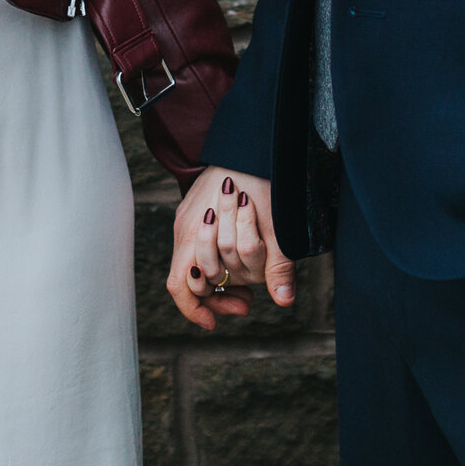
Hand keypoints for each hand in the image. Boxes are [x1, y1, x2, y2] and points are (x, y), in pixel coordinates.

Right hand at [166, 166, 295, 330]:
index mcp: (195, 234)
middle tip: (245, 303)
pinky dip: (218, 260)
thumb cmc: (261, 180)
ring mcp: (187, 219)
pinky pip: (199, 246)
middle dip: (217, 298)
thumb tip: (284, 301)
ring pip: (195, 264)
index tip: (214, 324)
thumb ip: (277, 264)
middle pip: (190, 280)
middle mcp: (185, 229)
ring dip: (220, 280)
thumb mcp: (275, 226)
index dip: (195, 310)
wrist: (252, 142)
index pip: (180, 286)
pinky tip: (239, 262)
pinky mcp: (194, 210)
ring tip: (246, 288)